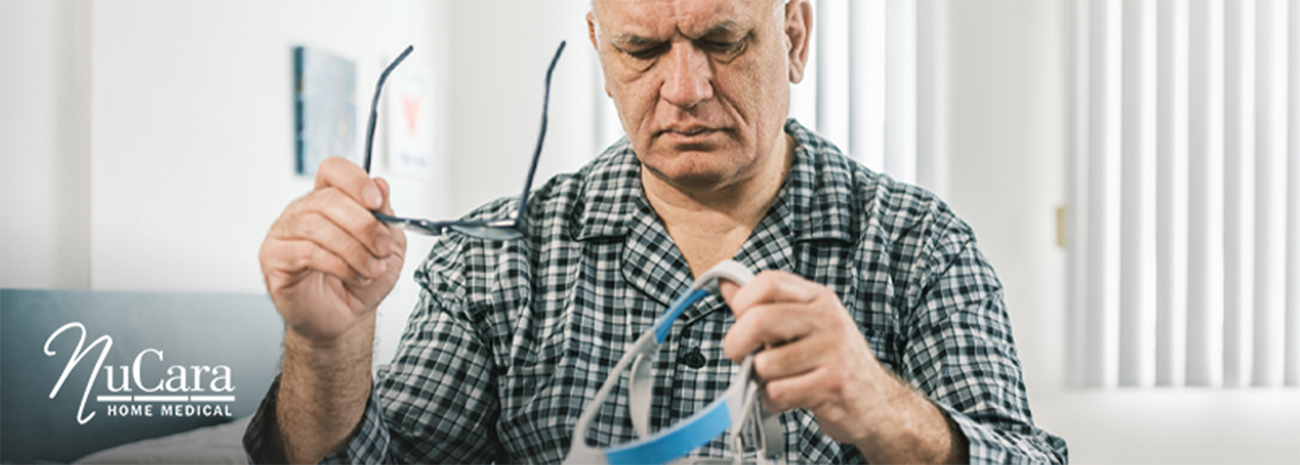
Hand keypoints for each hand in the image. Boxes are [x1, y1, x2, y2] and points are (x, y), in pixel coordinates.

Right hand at [258, 157, 406, 347]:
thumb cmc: (361, 280)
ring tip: (372, 268)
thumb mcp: (388, 246)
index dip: (355, 180)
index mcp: (328, 199)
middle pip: (328, 198)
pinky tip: (354, 276)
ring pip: (316, 225)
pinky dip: (337, 264)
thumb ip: (386, 216)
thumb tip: (381, 183)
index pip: (333, 170)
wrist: (346, 318)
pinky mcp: (274, 258)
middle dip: (364, 225)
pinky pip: (304, 251)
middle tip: (383, 248)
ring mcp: (284, 233)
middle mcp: (302, 211)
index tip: (377, 201)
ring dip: (353, 249)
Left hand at [719, 270, 904, 445]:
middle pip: (758, 320)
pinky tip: (791, 397)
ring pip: (764, 364)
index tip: (741, 323)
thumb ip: (765, 306)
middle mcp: (827, 319)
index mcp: (817, 299)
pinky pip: (778, 392)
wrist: (877, 402)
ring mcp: (833, 350)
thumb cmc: (833, 362)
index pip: (767, 282)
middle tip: (743, 357)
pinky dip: (774, 401)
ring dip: (761, 380)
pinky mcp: (833, 384)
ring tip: (780, 380)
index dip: (742, 303)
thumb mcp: (805, 326)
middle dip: (736, 344)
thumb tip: (726, 286)